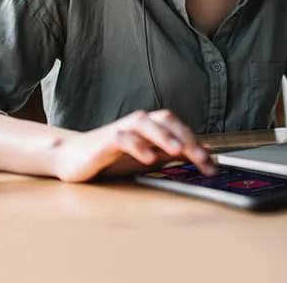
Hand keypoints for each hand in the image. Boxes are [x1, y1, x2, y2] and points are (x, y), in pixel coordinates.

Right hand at [52, 109, 217, 182]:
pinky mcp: (105, 140)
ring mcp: (122, 128)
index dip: (197, 144)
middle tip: (202, 158)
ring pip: (145, 123)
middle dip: (186, 138)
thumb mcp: (148, 157)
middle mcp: (139, 122)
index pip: (179, 129)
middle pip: (167, 120)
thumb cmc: (113, 158)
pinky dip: (137, 145)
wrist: (74, 159)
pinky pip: (122, 138)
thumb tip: (204, 152)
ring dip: (163, 136)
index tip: (212, 166)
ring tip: (177, 151)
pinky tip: (147, 158)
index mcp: (151, 126)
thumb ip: (172, 154)